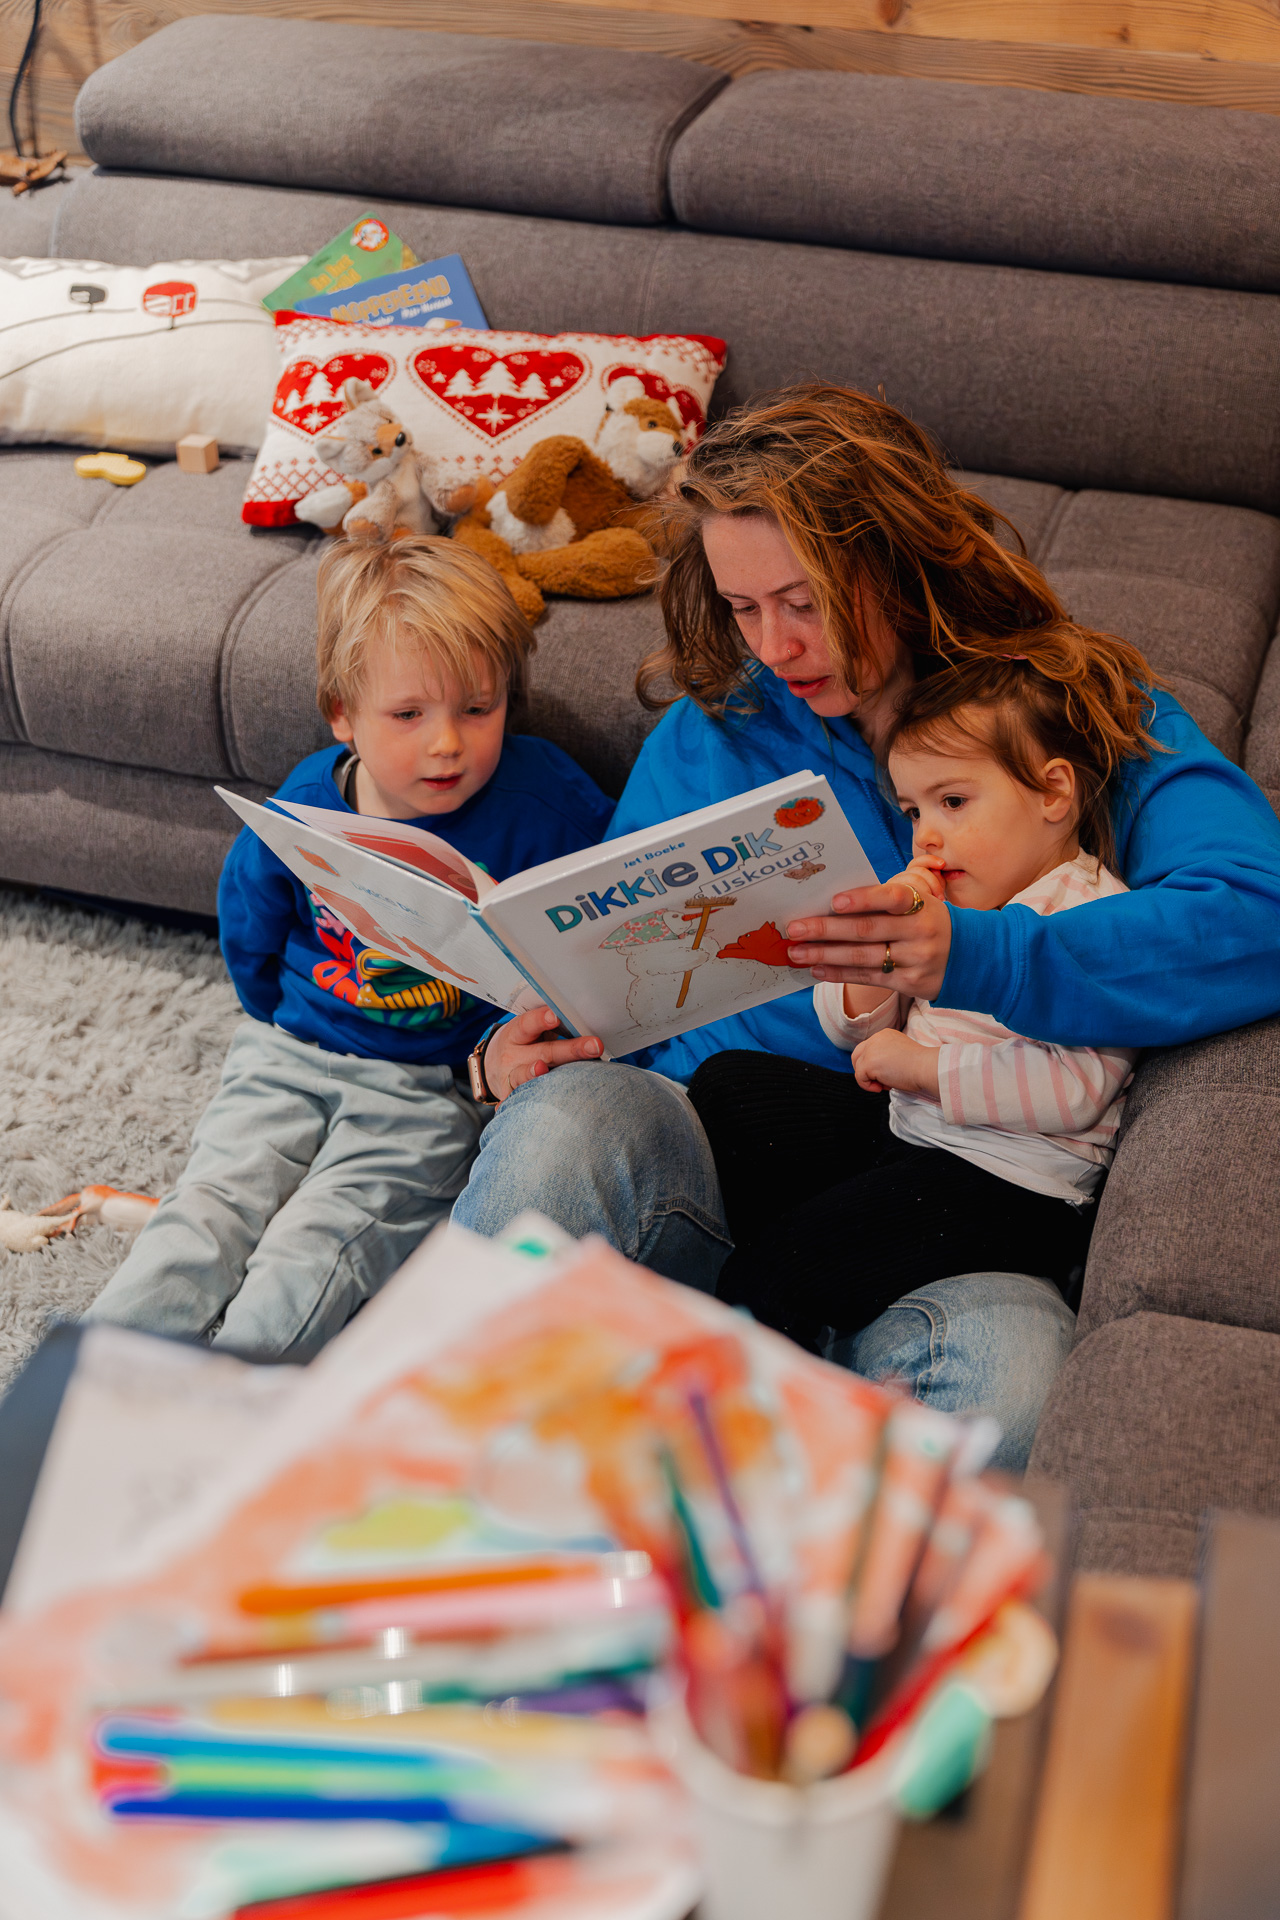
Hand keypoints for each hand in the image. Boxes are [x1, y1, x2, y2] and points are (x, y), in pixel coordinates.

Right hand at [483, 1006, 601, 1101]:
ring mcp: (509, 1078)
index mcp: (517, 1033)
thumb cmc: (522, 1045)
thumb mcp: (529, 1031)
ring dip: (533, 1074)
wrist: (492, 1067)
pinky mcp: (509, 1098)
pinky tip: (517, 1109)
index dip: (541, 1020)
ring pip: (525, 1076)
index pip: (529, 1024)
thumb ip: (550, 1028)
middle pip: (544, 1052)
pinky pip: (517, 1101)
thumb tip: (585, 1023)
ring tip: (542, 1069)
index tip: (556, 1016)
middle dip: (571, 1050)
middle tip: (595, 1046)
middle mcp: (512, 1055)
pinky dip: (517, 1105)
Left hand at [786, 871, 951, 1000]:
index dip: (863, 899)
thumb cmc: (928, 921)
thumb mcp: (920, 903)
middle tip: (794, 929)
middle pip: (867, 930)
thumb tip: (833, 904)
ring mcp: (915, 959)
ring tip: (796, 952)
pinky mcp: (910, 982)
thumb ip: (885, 900)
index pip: (891, 898)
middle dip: (826, 930)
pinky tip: (817, 969)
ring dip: (824, 954)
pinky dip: (839, 973)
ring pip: (863, 957)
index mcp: (920, 904)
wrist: (970, 956)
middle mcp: (919, 931)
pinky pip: (868, 977)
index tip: (834, 901)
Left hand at [851, 1028, 940, 1098]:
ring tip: (887, 1083)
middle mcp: (875, 1038)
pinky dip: (868, 1086)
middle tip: (881, 1081)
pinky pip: (860, 1078)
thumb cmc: (919, 1065)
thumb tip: (876, 1070)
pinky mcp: (868, 1063)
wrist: (926, 1067)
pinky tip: (884, 1086)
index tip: (888, 1073)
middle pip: (857, 1056)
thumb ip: (886, 1056)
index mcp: (884, 1035)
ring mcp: (870, 1050)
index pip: (868, 1049)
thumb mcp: (899, 1054)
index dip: (874, 1065)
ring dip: (870, 1079)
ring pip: (858, 1068)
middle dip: (865, 1071)